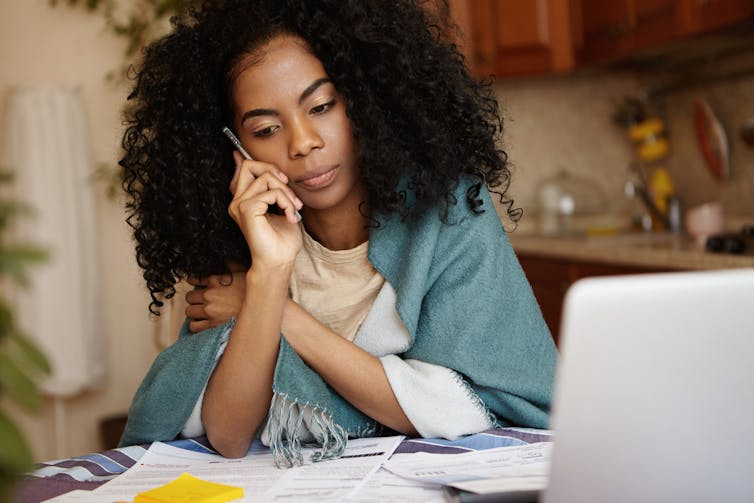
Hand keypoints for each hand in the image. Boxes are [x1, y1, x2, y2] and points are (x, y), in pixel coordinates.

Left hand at [185, 262, 247, 331]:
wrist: (261, 309)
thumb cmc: (253, 292)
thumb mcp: (244, 272)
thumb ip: (232, 264)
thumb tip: (225, 259)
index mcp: (215, 280)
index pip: (194, 279)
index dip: (194, 282)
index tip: (197, 285)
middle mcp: (209, 295)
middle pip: (189, 296)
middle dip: (194, 298)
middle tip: (202, 300)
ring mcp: (209, 310)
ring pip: (189, 311)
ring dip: (194, 311)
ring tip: (202, 311)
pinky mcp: (211, 324)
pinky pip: (194, 326)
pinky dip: (196, 324)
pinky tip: (203, 321)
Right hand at [228, 151, 303, 270]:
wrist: (279, 262)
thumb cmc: (282, 241)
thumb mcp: (282, 209)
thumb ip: (276, 191)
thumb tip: (274, 171)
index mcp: (243, 200)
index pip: (244, 169)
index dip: (260, 163)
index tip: (281, 176)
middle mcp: (237, 201)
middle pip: (249, 165)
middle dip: (273, 171)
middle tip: (288, 191)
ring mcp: (239, 205)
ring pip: (266, 178)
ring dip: (286, 193)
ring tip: (294, 210)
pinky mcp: (246, 209)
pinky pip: (271, 193)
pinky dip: (286, 203)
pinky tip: (290, 217)